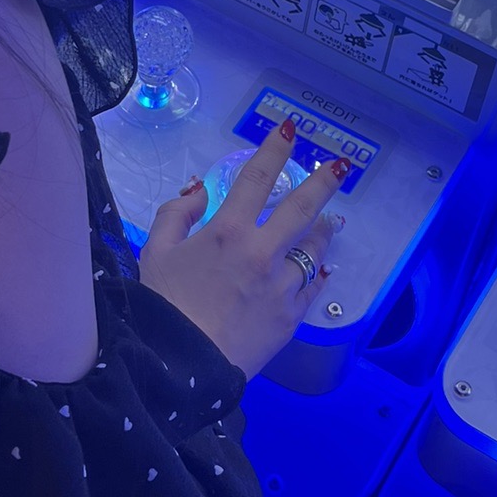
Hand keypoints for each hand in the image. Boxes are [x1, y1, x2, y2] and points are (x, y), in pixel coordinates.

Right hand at [137, 117, 345, 377]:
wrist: (181, 366)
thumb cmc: (163, 305)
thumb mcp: (155, 252)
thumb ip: (176, 214)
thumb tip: (198, 191)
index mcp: (228, 231)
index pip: (257, 178)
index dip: (275, 149)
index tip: (289, 129)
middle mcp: (262, 252)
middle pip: (303, 208)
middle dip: (324, 183)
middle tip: (340, 168)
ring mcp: (282, 286)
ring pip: (313, 249)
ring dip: (323, 230)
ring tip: (330, 221)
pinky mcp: (291, 317)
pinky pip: (313, 288)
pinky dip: (318, 274)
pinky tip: (322, 268)